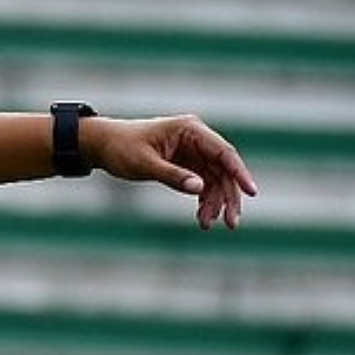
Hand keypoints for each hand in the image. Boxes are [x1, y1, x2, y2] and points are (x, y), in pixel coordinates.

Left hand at [83, 114, 258, 229]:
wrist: (102, 145)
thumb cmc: (121, 148)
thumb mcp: (144, 163)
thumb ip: (172, 175)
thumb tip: (200, 188)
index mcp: (190, 130)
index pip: (224, 152)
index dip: (239, 173)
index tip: (251, 192)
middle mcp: (197, 139)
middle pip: (223, 170)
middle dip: (228, 197)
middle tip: (230, 224)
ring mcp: (193, 152)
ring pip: (215, 180)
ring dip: (214, 203)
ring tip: (206, 224)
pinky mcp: (187, 164)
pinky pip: (203, 184)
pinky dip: (204, 201)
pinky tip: (202, 218)